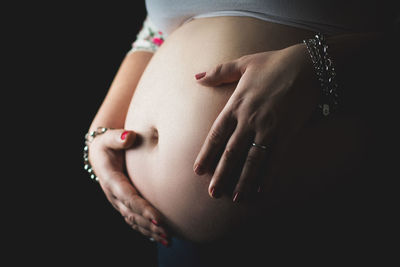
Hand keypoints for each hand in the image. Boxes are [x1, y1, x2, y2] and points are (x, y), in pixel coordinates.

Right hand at [88, 128, 170, 245]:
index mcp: (111, 180)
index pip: (129, 197)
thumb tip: (129, 137)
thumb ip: (118, 137)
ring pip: (134, 221)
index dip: (143, 208)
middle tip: (167, 234)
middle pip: (132, 214)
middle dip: (149, 225)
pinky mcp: (123, 205)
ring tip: (168, 240)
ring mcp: (118, 202)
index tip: (158, 218)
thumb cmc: (107, 145)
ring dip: (150, 232)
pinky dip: (146, 230)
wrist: (100, 154)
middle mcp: (114, 195)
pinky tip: (159, 237)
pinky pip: (134, 221)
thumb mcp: (108, 138)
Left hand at [193, 43, 319, 201]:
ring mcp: (268, 129)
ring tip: (235, 198)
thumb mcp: (243, 64)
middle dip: (222, 174)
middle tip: (213, 193)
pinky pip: (275, 159)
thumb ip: (218, 72)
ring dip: (243, 181)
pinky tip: (261, 190)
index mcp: (236, 105)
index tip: (198, 171)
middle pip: (231, 152)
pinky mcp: (287, 134)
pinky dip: (268, 177)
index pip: (216, 135)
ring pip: (252, 160)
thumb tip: (196, 77)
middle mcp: (249, 120)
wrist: (308, 65)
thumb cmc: (274, 63)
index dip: (206, 154)